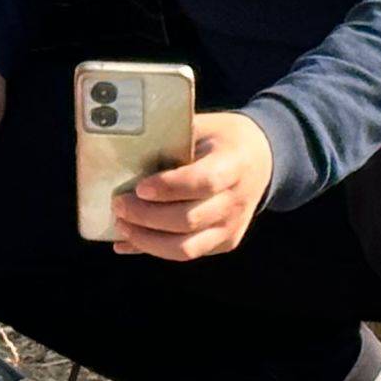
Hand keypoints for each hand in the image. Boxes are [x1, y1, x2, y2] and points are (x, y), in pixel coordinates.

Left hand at [112, 113, 274, 261]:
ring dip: (146, 240)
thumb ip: (172, 138)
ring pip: (185, 248)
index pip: (203, 183)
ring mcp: (232, 227)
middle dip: (147, 217)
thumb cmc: (223, 139)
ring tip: (121, 225)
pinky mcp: (224, 242)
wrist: (262, 159)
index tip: (140, 187)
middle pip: (189, 220)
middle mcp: (237, 201)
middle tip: (118, 205)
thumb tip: (124, 150)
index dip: (169, 188)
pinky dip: (152, 250)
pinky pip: (186, 254)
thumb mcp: (204, 126)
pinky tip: (127, 241)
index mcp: (234, 164)